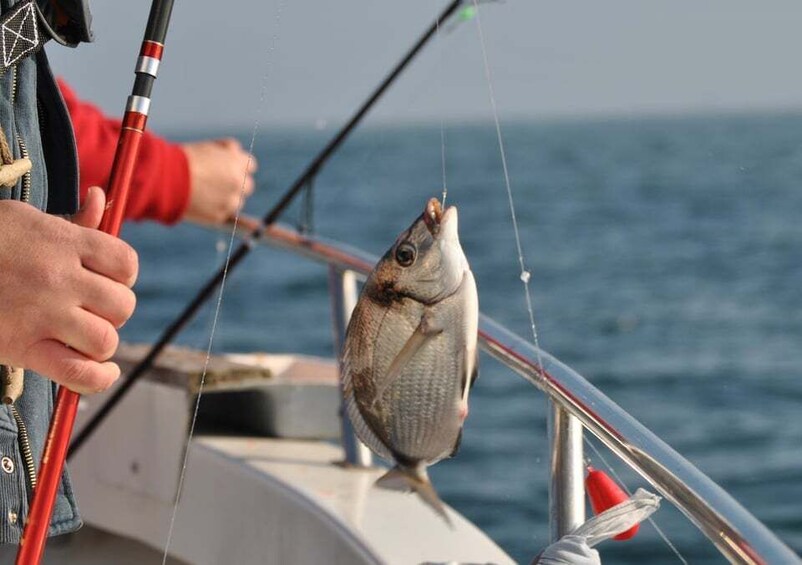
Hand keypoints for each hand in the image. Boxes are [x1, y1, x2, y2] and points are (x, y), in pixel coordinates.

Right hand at [0, 187, 137, 393]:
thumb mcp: (25, 221)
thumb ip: (73, 221)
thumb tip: (100, 198)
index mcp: (63, 242)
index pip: (126, 263)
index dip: (123, 276)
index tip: (107, 280)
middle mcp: (58, 277)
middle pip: (122, 305)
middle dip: (112, 311)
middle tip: (89, 310)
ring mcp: (41, 314)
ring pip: (105, 340)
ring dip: (100, 342)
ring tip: (82, 335)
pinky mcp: (21, 347)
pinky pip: (80, 372)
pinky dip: (98, 378)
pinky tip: (103, 370)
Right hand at [182, 138, 257, 224]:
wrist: (165, 179)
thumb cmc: (183, 160)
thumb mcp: (209, 148)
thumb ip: (226, 152)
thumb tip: (236, 153)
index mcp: (237, 162)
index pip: (251, 166)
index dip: (239, 166)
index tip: (230, 168)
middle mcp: (238, 182)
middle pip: (248, 186)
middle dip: (236, 184)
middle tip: (219, 182)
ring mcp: (230, 201)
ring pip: (237, 202)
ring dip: (227, 198)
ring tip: (206, 192)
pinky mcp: (219, 216)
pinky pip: (226, 215)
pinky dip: (220, 212)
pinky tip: (215, 207)